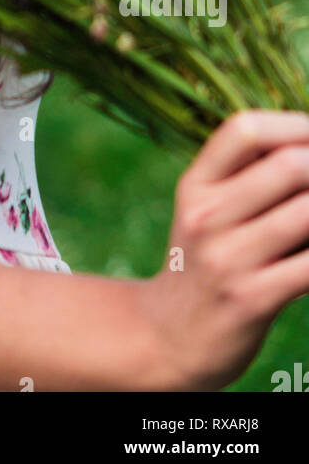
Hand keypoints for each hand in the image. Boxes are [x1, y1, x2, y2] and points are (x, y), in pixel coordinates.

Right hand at [133, 109, 308, 390]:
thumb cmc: (204, 263)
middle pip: (288, 165)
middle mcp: (207, 215)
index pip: (245, 129)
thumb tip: (306, 147)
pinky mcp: (251, 298)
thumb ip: (247, 176)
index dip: (295, 125)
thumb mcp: (205, 211)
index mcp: (196, 185)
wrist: (169, 338)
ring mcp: (227, 258)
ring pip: (306, 213)